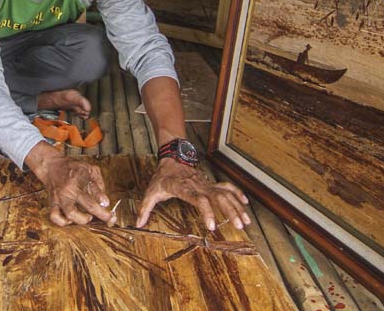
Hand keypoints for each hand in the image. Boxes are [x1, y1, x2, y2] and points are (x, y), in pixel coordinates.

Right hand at [25, 142, 112, 225]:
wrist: (51, 165)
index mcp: (81, 178)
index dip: (102, 198)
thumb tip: (104, 200)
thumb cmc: (72, 167)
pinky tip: (70, 219)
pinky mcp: (52, 203)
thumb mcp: (89, 168)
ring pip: (71, 214)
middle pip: (88, 205)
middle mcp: (70, 189)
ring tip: (88, 217)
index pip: (94, 189)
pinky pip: (55, 217)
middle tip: (108, 218)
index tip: (107, 204)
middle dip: (101, 214)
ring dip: (82, 219)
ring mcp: (60, 197)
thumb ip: (98, 182)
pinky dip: (63, 222)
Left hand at [136, 158, 250, 230]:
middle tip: (238, 226)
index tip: (212, 225)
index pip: (198, 199)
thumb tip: (138, 224)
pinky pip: (227, 187)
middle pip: (217, 197)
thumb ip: (145, 208)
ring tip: (245, 222)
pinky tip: (245, 204)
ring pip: (225, 193)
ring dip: (237, 206)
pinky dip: (237, 194)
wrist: (172, 158)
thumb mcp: (151, 191)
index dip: (206, 211)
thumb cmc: (162, 178)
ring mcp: (207, 184)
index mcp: (184, 188)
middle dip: (229, 211)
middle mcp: (198, 185)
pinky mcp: (211, 183)